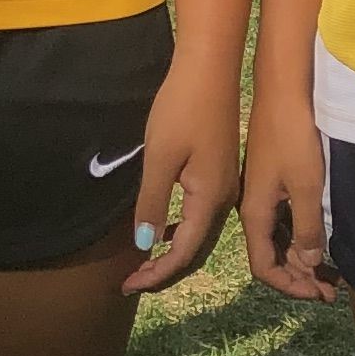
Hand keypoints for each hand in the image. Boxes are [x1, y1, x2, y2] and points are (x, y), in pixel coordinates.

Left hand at [121, 61, 240, 292]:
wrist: (210, 69)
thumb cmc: (182, 108)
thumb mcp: (159, 157)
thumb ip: (152, 202)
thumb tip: (144, 245)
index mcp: (211, 199)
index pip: (184, 252)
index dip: (157, 273)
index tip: (128, 286)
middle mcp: (224, 199)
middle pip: (196, 250)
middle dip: (164, 270)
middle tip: (132, 282)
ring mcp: (226, 186)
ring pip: (200, 234)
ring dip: (172, 252)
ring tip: (143, 263)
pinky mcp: (221, 173)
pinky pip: (202, 215)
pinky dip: (181, 231)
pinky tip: (162, 229)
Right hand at [239, 91, 336, 302]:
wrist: (283, 91)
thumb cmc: (293, 136)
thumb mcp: (306, 185)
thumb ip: (306, 228)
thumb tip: (307, 264)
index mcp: (255, 214)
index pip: (264, 268)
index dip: (289, 287)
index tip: (317, 294)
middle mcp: (253, 209)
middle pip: (271, 257)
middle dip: (299, 279)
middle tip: (331, 290)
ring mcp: (262, 195)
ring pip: (278, 240)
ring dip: (301, 261)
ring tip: (330, 274)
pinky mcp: (272, 182)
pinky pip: (282, 222)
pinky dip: (299, 239)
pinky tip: (318, 241)